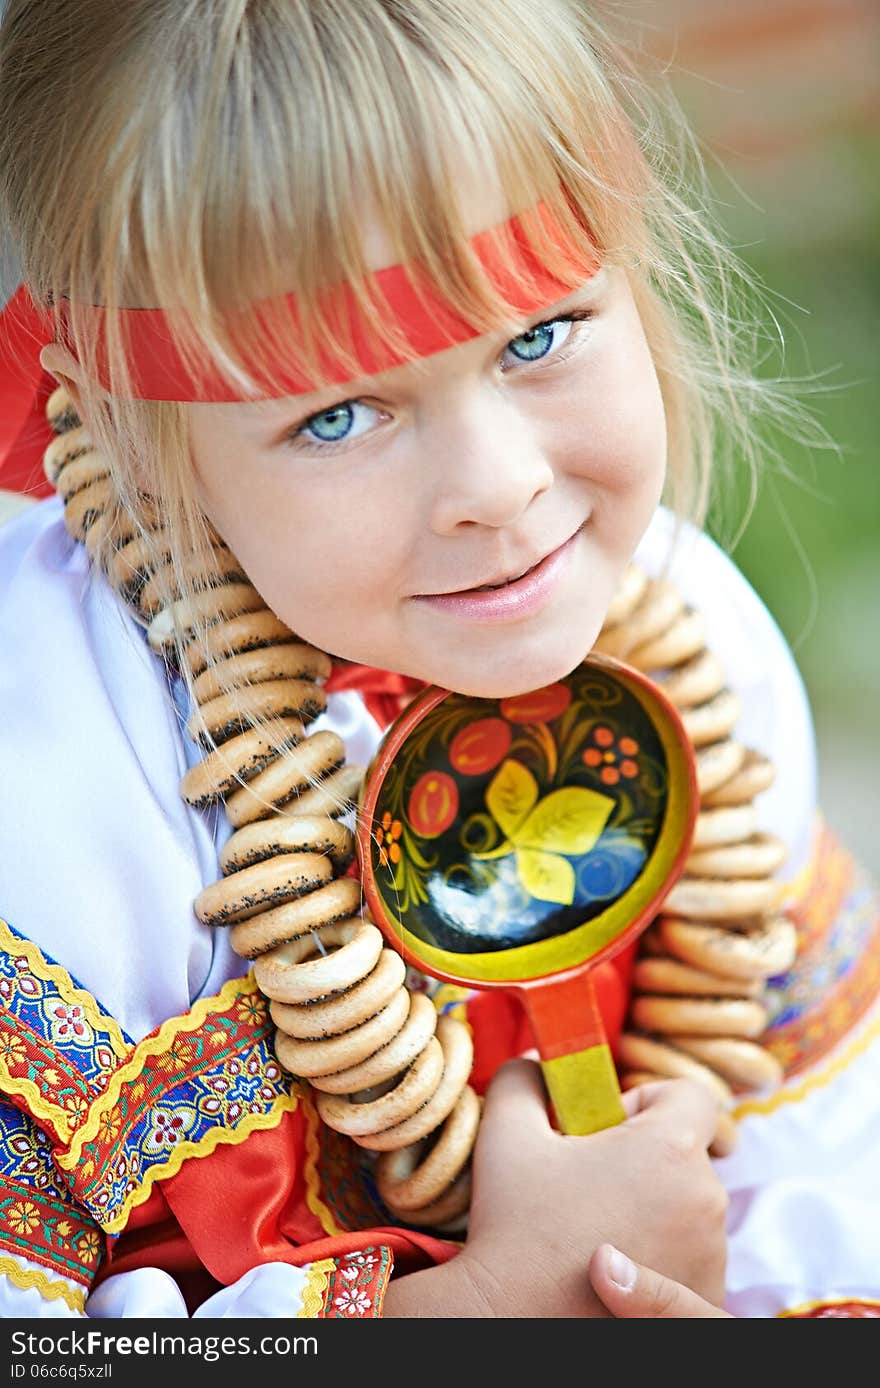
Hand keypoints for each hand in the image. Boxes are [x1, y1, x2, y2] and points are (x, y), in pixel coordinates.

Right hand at [387, 1060, 728, 1316]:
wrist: (515, 1323)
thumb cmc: (515, 1226)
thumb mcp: (506, 1133)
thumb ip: (523, 1078)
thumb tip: (536, 1060)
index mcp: (668, 1148)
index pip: (692, 1095)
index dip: (650, 1099)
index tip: (608, 1126)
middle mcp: (706, 1199)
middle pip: (685, 1153)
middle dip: (641, 1158)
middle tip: (585, 1181)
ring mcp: (712, 1254)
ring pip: (688, 1206)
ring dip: (651, 1207)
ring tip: (592, 1230)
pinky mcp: (707, 1297)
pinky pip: (690, 1255)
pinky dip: (659, 1256)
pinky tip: (609, 1271)